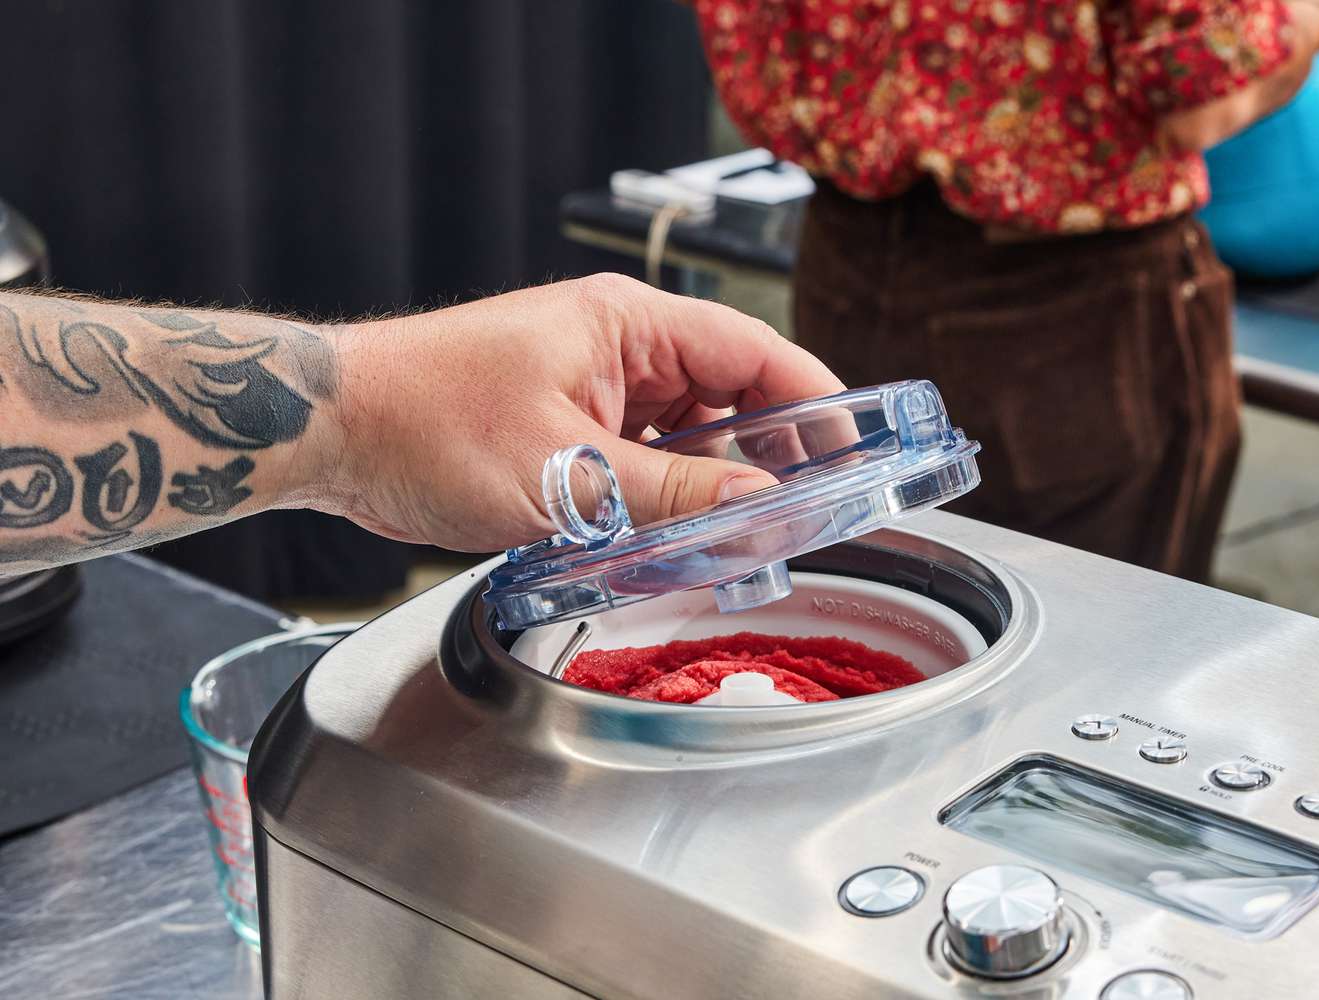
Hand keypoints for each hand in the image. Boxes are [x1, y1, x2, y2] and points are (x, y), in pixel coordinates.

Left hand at [321, 274, 844, 551]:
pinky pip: (643, 465)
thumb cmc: (425, 421)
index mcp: (629, 325)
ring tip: (749, 542)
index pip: (756, 353)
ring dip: (715, 490)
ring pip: (688, 442)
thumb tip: (764, 510)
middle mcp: (620, 351)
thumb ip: (675, 496)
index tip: (861, 451)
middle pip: (732, 400)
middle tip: (813, 515)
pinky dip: (666, 503)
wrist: (332, 435)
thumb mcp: (567, 475)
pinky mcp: (569, 433)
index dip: (818, 402)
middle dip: (773, 459)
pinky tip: (680, 544)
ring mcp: (594, 392)